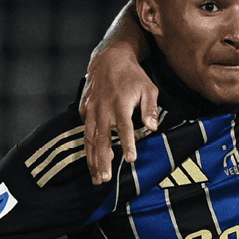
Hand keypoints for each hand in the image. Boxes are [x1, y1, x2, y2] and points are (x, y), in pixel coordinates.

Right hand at [80, 50, 160, 183]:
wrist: (109, 60)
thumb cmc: (133, 77)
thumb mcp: (148, 88)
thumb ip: (150, 109)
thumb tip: (153, 127)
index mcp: (120, 103)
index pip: (124, 127)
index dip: (127, 143)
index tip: (130, 158)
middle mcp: (103, 109)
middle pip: (102, 138)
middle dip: (103, 160)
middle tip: (105, 178)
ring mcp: (92, 111)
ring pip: (90, 139)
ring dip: (93, 160)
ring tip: (97, 178)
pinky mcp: (85, 111)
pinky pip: (86, 133)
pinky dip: (89, 149)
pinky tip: (93, 162)